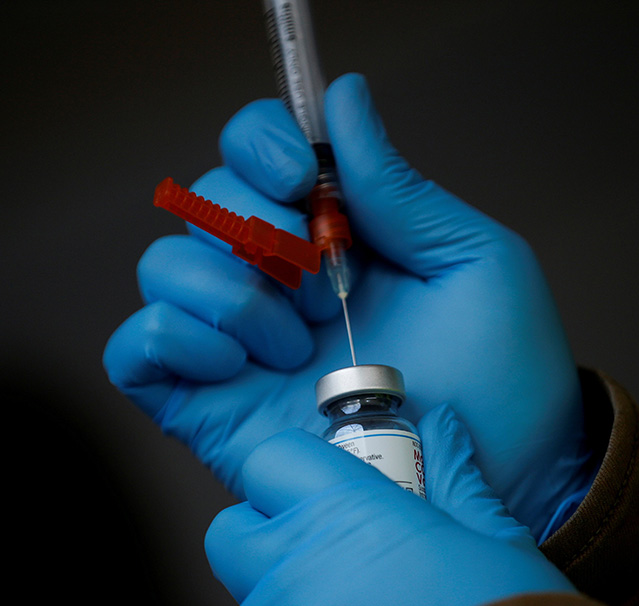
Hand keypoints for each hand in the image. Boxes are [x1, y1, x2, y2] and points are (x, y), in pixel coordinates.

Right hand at [103, 73, 592, 539]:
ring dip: (228, 294)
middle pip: (200, 202)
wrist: (504, 477)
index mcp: (333, 234)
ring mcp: (240, 344)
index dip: (257, 143)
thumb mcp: (470, 262)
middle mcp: (277, 280)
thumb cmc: (504, 369)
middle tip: (319, 283)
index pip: (253, 153)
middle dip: (252, 229)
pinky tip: (235, 362)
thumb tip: (342, 95)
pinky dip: (167, 338)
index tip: (299, 175)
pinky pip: (134, 353)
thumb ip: (398, 187)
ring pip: (163, 269)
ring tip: (299, 345)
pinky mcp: (211, 406)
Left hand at [205, 405, 574, 605]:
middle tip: (324, 539)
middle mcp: (293, 572)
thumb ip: (454, 478)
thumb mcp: (490, 539)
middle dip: (265, 528)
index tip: (332, 480)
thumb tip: (443, 428)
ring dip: (278, 591)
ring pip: (243, 597)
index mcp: (345, 514)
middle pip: (230, 529)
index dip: (297, 465)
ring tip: (344, 602)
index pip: (270, 458)